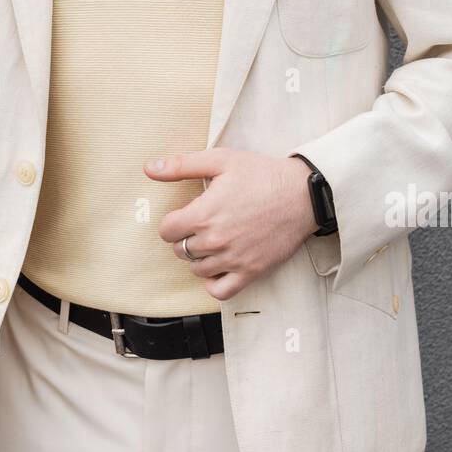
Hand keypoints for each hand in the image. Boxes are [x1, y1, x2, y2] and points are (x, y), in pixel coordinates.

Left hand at [143, 149, 319, 300]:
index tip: (185, 215)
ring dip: (200, 258)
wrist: (302, 194)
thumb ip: (181, 165)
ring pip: (198, 270)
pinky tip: (220, 266)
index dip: (172, 223)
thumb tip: (149, 168)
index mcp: (203, 215)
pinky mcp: (251, 271)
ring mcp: (233, 259)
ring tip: (214, 241)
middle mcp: (215, 241)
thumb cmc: (262, 174)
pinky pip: (220, 291)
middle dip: (186, 238)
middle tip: (203, 225)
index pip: (166, 231)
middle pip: (181, 251)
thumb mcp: (220, 160)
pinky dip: (215, 282)